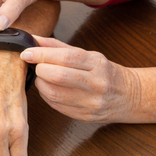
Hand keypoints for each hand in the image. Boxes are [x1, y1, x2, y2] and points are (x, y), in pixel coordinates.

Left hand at [22, 36, 138, 123]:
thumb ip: (59, 47)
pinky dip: (46, 96)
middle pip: (58, 76)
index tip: (27, 52)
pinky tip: (49, 89)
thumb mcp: (88, 54)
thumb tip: (33, 39)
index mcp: (97, 64)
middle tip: (36, 65)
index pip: (66, 57)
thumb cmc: (105, 72)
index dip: (42, 54)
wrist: (128, 96)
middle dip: (40, 69)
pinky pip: (56, 106)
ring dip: (41, 83)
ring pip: (54, 94)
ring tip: (42, 77)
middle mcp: (96, 84)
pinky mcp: (84, 116)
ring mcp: (91, 103)